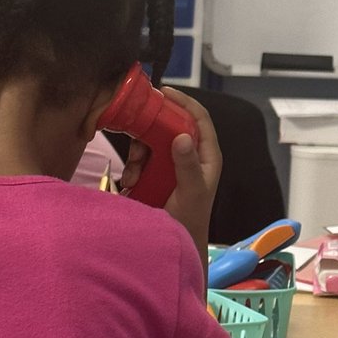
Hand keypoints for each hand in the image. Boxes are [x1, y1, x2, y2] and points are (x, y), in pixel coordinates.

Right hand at [121, 88, 220, 249]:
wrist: (177, 243)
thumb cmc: (189, 220)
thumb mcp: (190, 192)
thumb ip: (187, 165)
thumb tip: (180, 136)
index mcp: (207, 155)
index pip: (199, 118)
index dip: (184, 102)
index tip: (163, 93)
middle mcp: (191, 155)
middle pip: (170, 127)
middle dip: (150, 134)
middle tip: (138, 148)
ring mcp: (173, 165)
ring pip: (152, 144)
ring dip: (138, 156)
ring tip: (133, 177)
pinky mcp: (158, 175)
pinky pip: (142, 161)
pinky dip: (134, 168)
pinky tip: (131, 183)